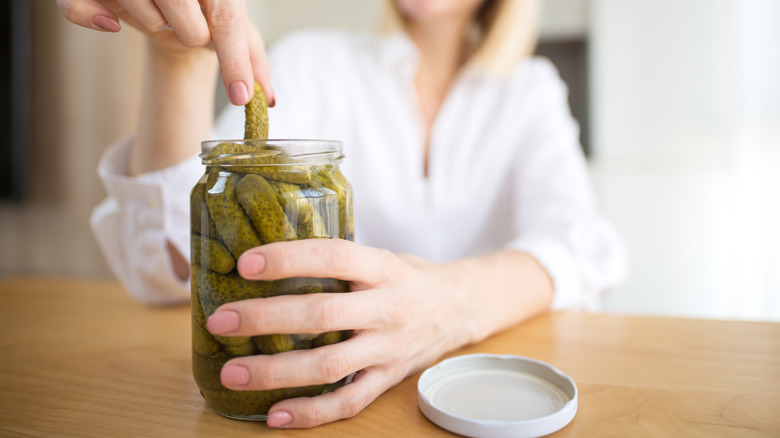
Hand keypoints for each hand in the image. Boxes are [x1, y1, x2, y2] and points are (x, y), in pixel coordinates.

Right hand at [55, 0, 272, 105]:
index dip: (236, 61)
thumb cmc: (200, 0)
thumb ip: (249, 56)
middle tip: (181, 20)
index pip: (226, 19)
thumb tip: (269, 100)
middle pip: (190, 29)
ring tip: (157, 9)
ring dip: (153, 24)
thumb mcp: (231, 19)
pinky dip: (90, 15)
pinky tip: (110, 19)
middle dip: (190, 35)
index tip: (242, 98)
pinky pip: (78, 6)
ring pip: (147, 20)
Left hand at [205, 239, 469, 427]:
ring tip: (231, 373)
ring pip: (329, 366)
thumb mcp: (382, 255)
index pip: (334, 257)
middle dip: (266, 318)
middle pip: (323, 315)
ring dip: (276, 371)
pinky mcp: (388, 379)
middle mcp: (388, 308)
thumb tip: (269, 253)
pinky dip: (311, 413)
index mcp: (384, 269)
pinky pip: (349, 403)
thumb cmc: (407, 277)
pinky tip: (274, 415)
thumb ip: (339, 258)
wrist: (460, 308)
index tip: (246, 264)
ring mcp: (388, 348)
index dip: (289, 259)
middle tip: (221, 320)